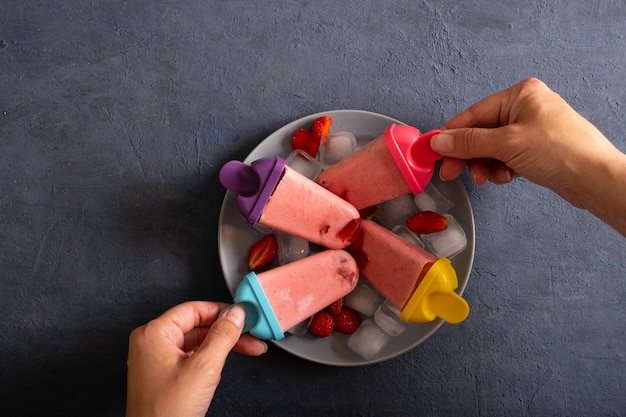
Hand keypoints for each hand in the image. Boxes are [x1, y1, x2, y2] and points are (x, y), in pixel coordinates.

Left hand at [126, 302, 266, 416]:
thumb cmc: (166, 412)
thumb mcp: (204, 368)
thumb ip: (222, 336)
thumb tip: (235, 314)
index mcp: (154, 334)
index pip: (194, 309)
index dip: (222, 311)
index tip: (243, 315)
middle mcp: (152, 343)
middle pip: (197, 325)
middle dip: (227, 331)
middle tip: (250, 334)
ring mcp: (157, 360)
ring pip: (197, 341)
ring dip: (223, 345)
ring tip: (248, 348)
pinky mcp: (165, 375)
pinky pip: (192, 356)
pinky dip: (211, 358)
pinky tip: (226, 362)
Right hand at [430, 78, 625, 234]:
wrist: (595, 178)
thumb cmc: (562, 152)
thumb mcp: (507, 144)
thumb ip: (469, 142)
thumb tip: (440, 141)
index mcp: (519, 95)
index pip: (474, 114)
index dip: (451, 135)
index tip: (434, 151)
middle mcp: (525, 107)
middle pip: (481, 132)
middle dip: (469, 155)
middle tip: (453, 172)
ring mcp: (531, 128)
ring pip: (492, 147)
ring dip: (485, 164)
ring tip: (490, 177)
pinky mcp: (535, 148)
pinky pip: (505, 156)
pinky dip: (501, 168)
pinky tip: (507, 176)